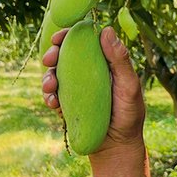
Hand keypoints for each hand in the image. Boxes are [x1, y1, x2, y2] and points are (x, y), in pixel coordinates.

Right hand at [42, 26, 146, 153]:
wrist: (118, 146)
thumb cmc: (129, 114)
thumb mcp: (129, 85)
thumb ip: (120, 60)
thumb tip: (106, 29)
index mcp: (104, 62)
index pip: (85, 42)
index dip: (69, 35)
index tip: (58, 37)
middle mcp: (89, 72)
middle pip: (65, 56)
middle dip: (52, 54)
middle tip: (48, 59)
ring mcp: (77, 88)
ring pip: (55, 75)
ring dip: (47, 77)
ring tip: (50, 85)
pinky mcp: (68, 104)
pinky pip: (53, 96)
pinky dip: (49, 96)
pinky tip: (52, 101)